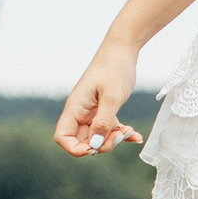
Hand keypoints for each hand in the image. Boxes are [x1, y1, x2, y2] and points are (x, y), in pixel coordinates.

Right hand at [54, 40, 146, 157]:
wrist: (123, 50)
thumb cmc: (114, 69)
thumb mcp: (112, 98)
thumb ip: (103, 122)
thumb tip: (95, 146)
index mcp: (75, 108)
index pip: (63, 137)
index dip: (75, 148)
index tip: (95, 148)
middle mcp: (80, 112)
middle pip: (82, 140)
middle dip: (101, 145)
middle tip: (120, 137)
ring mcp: (92, 112)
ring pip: (97, 136)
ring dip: (113, 139)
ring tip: (130, 133)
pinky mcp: (104, 110)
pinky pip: (109, 128)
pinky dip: (120, 133)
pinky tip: (135, 135)